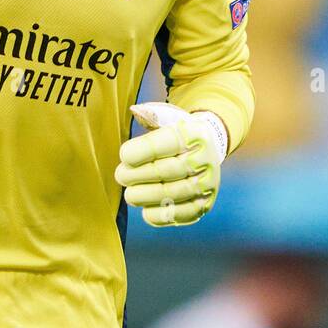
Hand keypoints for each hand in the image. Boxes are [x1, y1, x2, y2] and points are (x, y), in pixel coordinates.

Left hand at [115, 102, 227, 226]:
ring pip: (172, 194)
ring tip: (130, 194)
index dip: (141, 151)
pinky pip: (180, 214)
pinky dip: (159, 215)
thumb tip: (134, 111)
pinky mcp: (205, 204)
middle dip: (137, 175)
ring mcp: (207, 183)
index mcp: (195, 133)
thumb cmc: (177, 134)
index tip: (124, 156)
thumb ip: (149, 115)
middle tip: (120, 175)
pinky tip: (145, 209)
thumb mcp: (167, 118)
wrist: (207, 149)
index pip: (166, 143)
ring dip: (144, 197)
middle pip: (167, 170)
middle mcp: (206, 159)